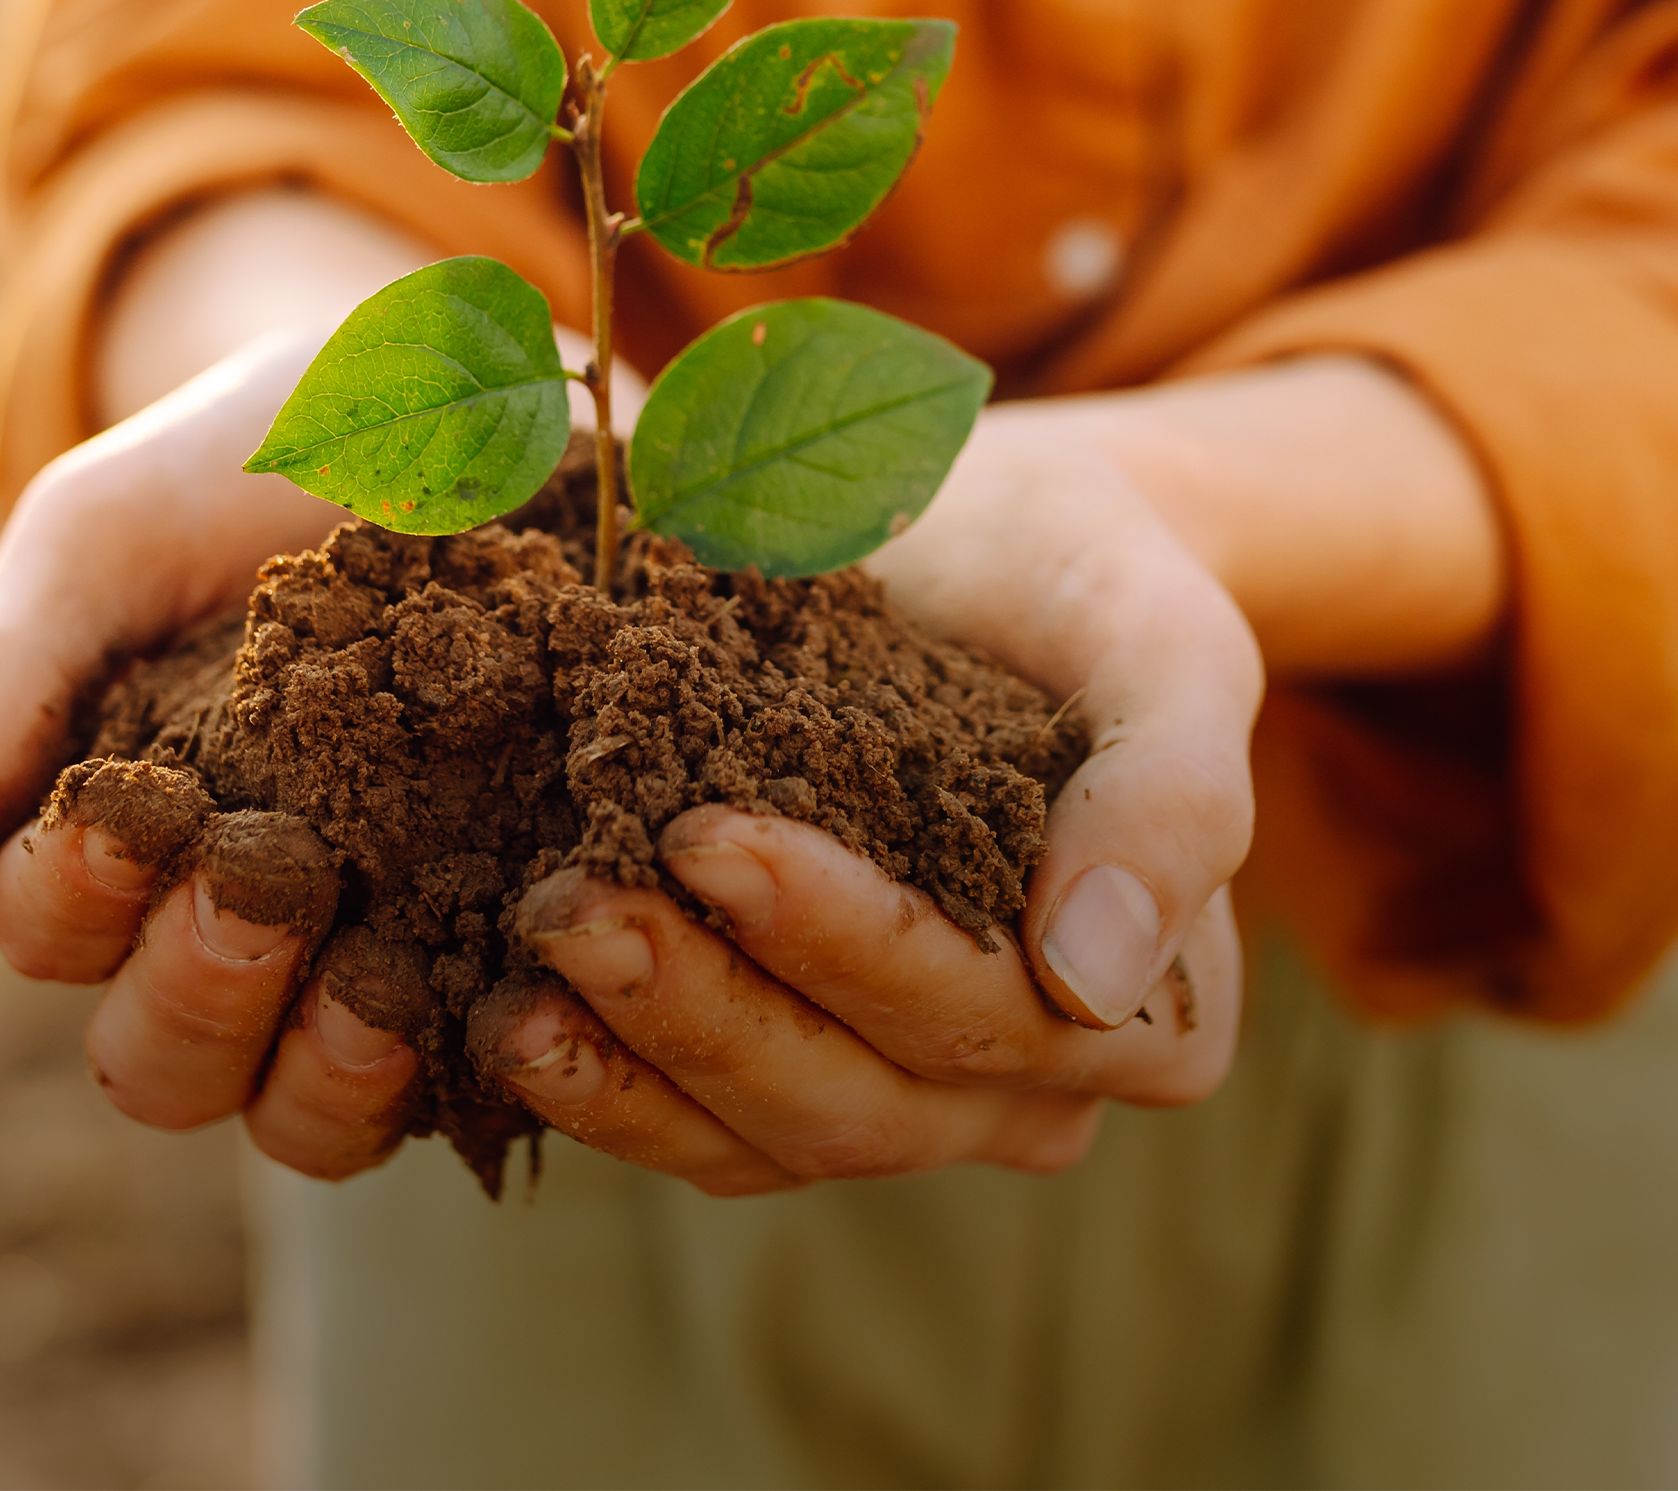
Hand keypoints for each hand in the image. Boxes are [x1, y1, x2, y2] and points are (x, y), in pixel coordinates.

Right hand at [0, 333, 438, 1174]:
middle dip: (198, 992)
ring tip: (373, 989)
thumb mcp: (107, 538)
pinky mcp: (497, 931)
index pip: (51, 927)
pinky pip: (464, 1063)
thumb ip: (3, 683)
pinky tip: (494, 999)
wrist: (441, 393)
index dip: (77, 895)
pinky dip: (467, 1056)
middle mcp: (227, 919)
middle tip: (266, 884)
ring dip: (318, 1074)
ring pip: (297, 1105)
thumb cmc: (238, 466)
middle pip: (161, 1055)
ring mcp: (366, 942)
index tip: (135, 810)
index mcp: (112, 836)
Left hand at [486, 408, 1260, 1190]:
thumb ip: (1173, 790)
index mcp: (1158, 1006)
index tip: (712, 837)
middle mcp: (1037, 1084)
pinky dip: (608, 1084)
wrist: (978, 539)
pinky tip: (504, 1019)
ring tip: (520, 973)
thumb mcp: (1162, 635)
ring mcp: (910, 1093)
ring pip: (772, 1137)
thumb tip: (1097, 979)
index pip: (999, 1016)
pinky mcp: (797, 1066)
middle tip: (573, 903)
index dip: (852, 945)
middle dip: (711, 1008)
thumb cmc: (1080, 574)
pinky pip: (704, 1127)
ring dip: (637, 1061)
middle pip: (870, 1102)